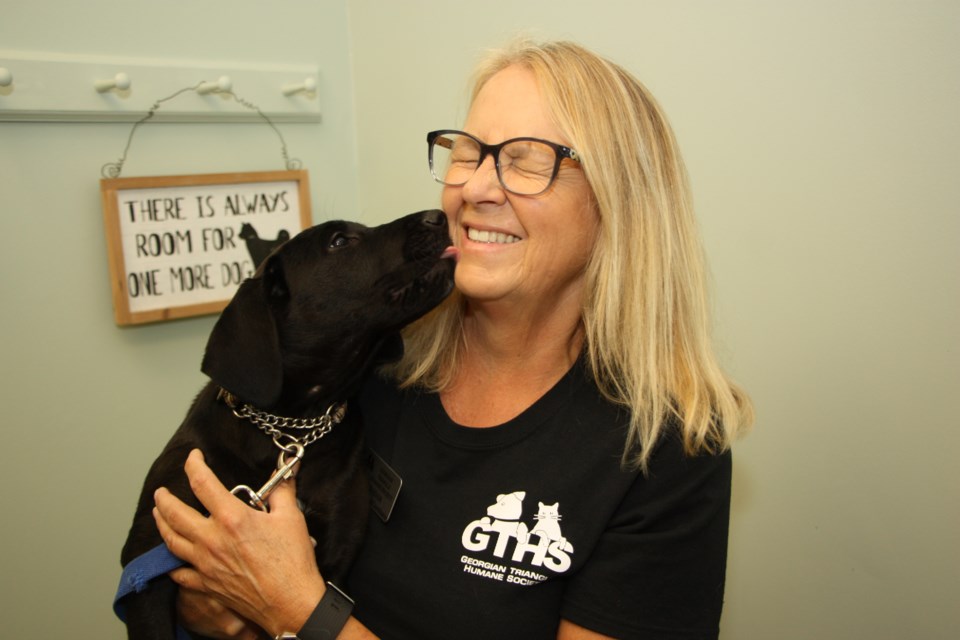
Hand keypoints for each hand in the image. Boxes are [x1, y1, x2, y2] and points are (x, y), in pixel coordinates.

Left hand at [154, 449, 325, 635]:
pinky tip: (170, 557)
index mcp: (232, 518)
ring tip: (158, 514)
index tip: (194, 457)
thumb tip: (283, 477)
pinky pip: (179, 572)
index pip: (203, 482)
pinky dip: (171, 562)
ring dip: (161, 523)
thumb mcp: (291, 518)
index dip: (194, 464)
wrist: (290, 602)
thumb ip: (282, 493)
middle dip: (164, 498)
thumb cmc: (292, 562)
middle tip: (161, 491)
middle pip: (175, 513)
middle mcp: (212, 539)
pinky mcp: (206, 584)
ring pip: (171, 540)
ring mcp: (205, 563)